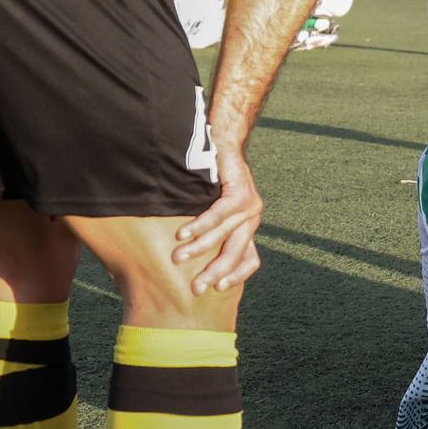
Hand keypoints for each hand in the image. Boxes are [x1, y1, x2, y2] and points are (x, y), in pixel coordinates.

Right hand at [171, 147, 263, 295]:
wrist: (222, 139)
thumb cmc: (210, 177)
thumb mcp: (209, 209)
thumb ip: (204, 231)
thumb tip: (175, 259)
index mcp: (246, 226)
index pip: (250, 259)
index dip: (236, 275)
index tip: (217, 289)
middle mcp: (252, 218)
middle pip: (236, 253)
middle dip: (214, 272)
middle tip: (195, 288)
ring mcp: (250, 204)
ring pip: (225, 234)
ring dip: (200, 247)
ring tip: (178, 257)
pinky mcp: (241, 189)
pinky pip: (221, 213)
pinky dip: (201, 224)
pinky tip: (184, 233)